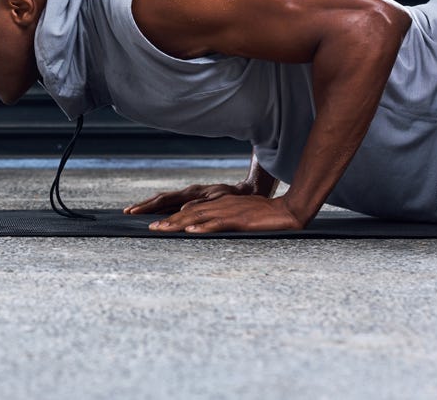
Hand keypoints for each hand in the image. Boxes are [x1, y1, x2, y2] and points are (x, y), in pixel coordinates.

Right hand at [123, 183, 246, 214]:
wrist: (247, 190)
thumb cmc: (235, 197)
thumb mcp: (220, 201)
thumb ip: (202, 205)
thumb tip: (183, 209)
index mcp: (191, 194)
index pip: (165, 200)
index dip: (148, 206)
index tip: (134, 211)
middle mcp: (188, 194)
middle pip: (161, 199)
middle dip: (143, 205)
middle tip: (127, 212)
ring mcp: (190, 196)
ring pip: (166, 201)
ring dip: (150, 206)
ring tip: (135, 212)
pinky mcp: (194, 199)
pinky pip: (174, 203)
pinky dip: (162, 208)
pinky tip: (157, 213)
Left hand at [148, 194, 302, 232]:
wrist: (286, 211)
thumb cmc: (264, 215)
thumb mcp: (238, 216)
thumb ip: (221, 220)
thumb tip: (202, 227)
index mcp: (218, 205)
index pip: (190, 210)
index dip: (172, 216)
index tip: (156, 223)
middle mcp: (219, 206)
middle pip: (188, 213)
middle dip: (168, 220)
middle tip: (150, 227)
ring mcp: (228, 212)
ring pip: (197, 217)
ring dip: (178, 223)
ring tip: (162, 229)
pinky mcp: (238, 220)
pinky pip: (217, 223)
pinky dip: (203, 227)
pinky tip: (191, 230)